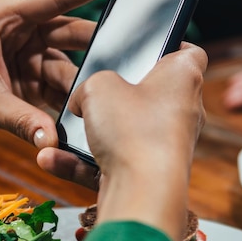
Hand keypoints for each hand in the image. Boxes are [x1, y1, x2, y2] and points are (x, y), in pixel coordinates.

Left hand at [0, 0, 122, 154]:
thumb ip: (19, 119)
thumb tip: (52, 139)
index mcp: (6, 17)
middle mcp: (23, 31)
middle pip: (72, 32)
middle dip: (97, 47)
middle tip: (129, 57)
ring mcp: (31, 55)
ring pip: (71, 64)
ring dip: (83, 83)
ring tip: (101, 101)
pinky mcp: (34, 77)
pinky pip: (61, 86)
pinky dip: (71, 101)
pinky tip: (85, 114)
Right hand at [37, 43, 207, 240]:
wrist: (141, 195)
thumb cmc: (133, 129)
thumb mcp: (98, 86)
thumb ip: (90, 84)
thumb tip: (85, 100)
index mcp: (183, 77)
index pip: (189, 52)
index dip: (168, 45)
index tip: (144, 48)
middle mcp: (183, 110)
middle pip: (151, 91)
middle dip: (117, 92)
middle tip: (91, 90)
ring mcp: (168, 143)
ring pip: (125, 130)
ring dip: (90, 133)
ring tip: (58, 136)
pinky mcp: (151, 172)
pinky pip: (113, 160)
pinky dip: (84, 161)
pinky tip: (52, 160)